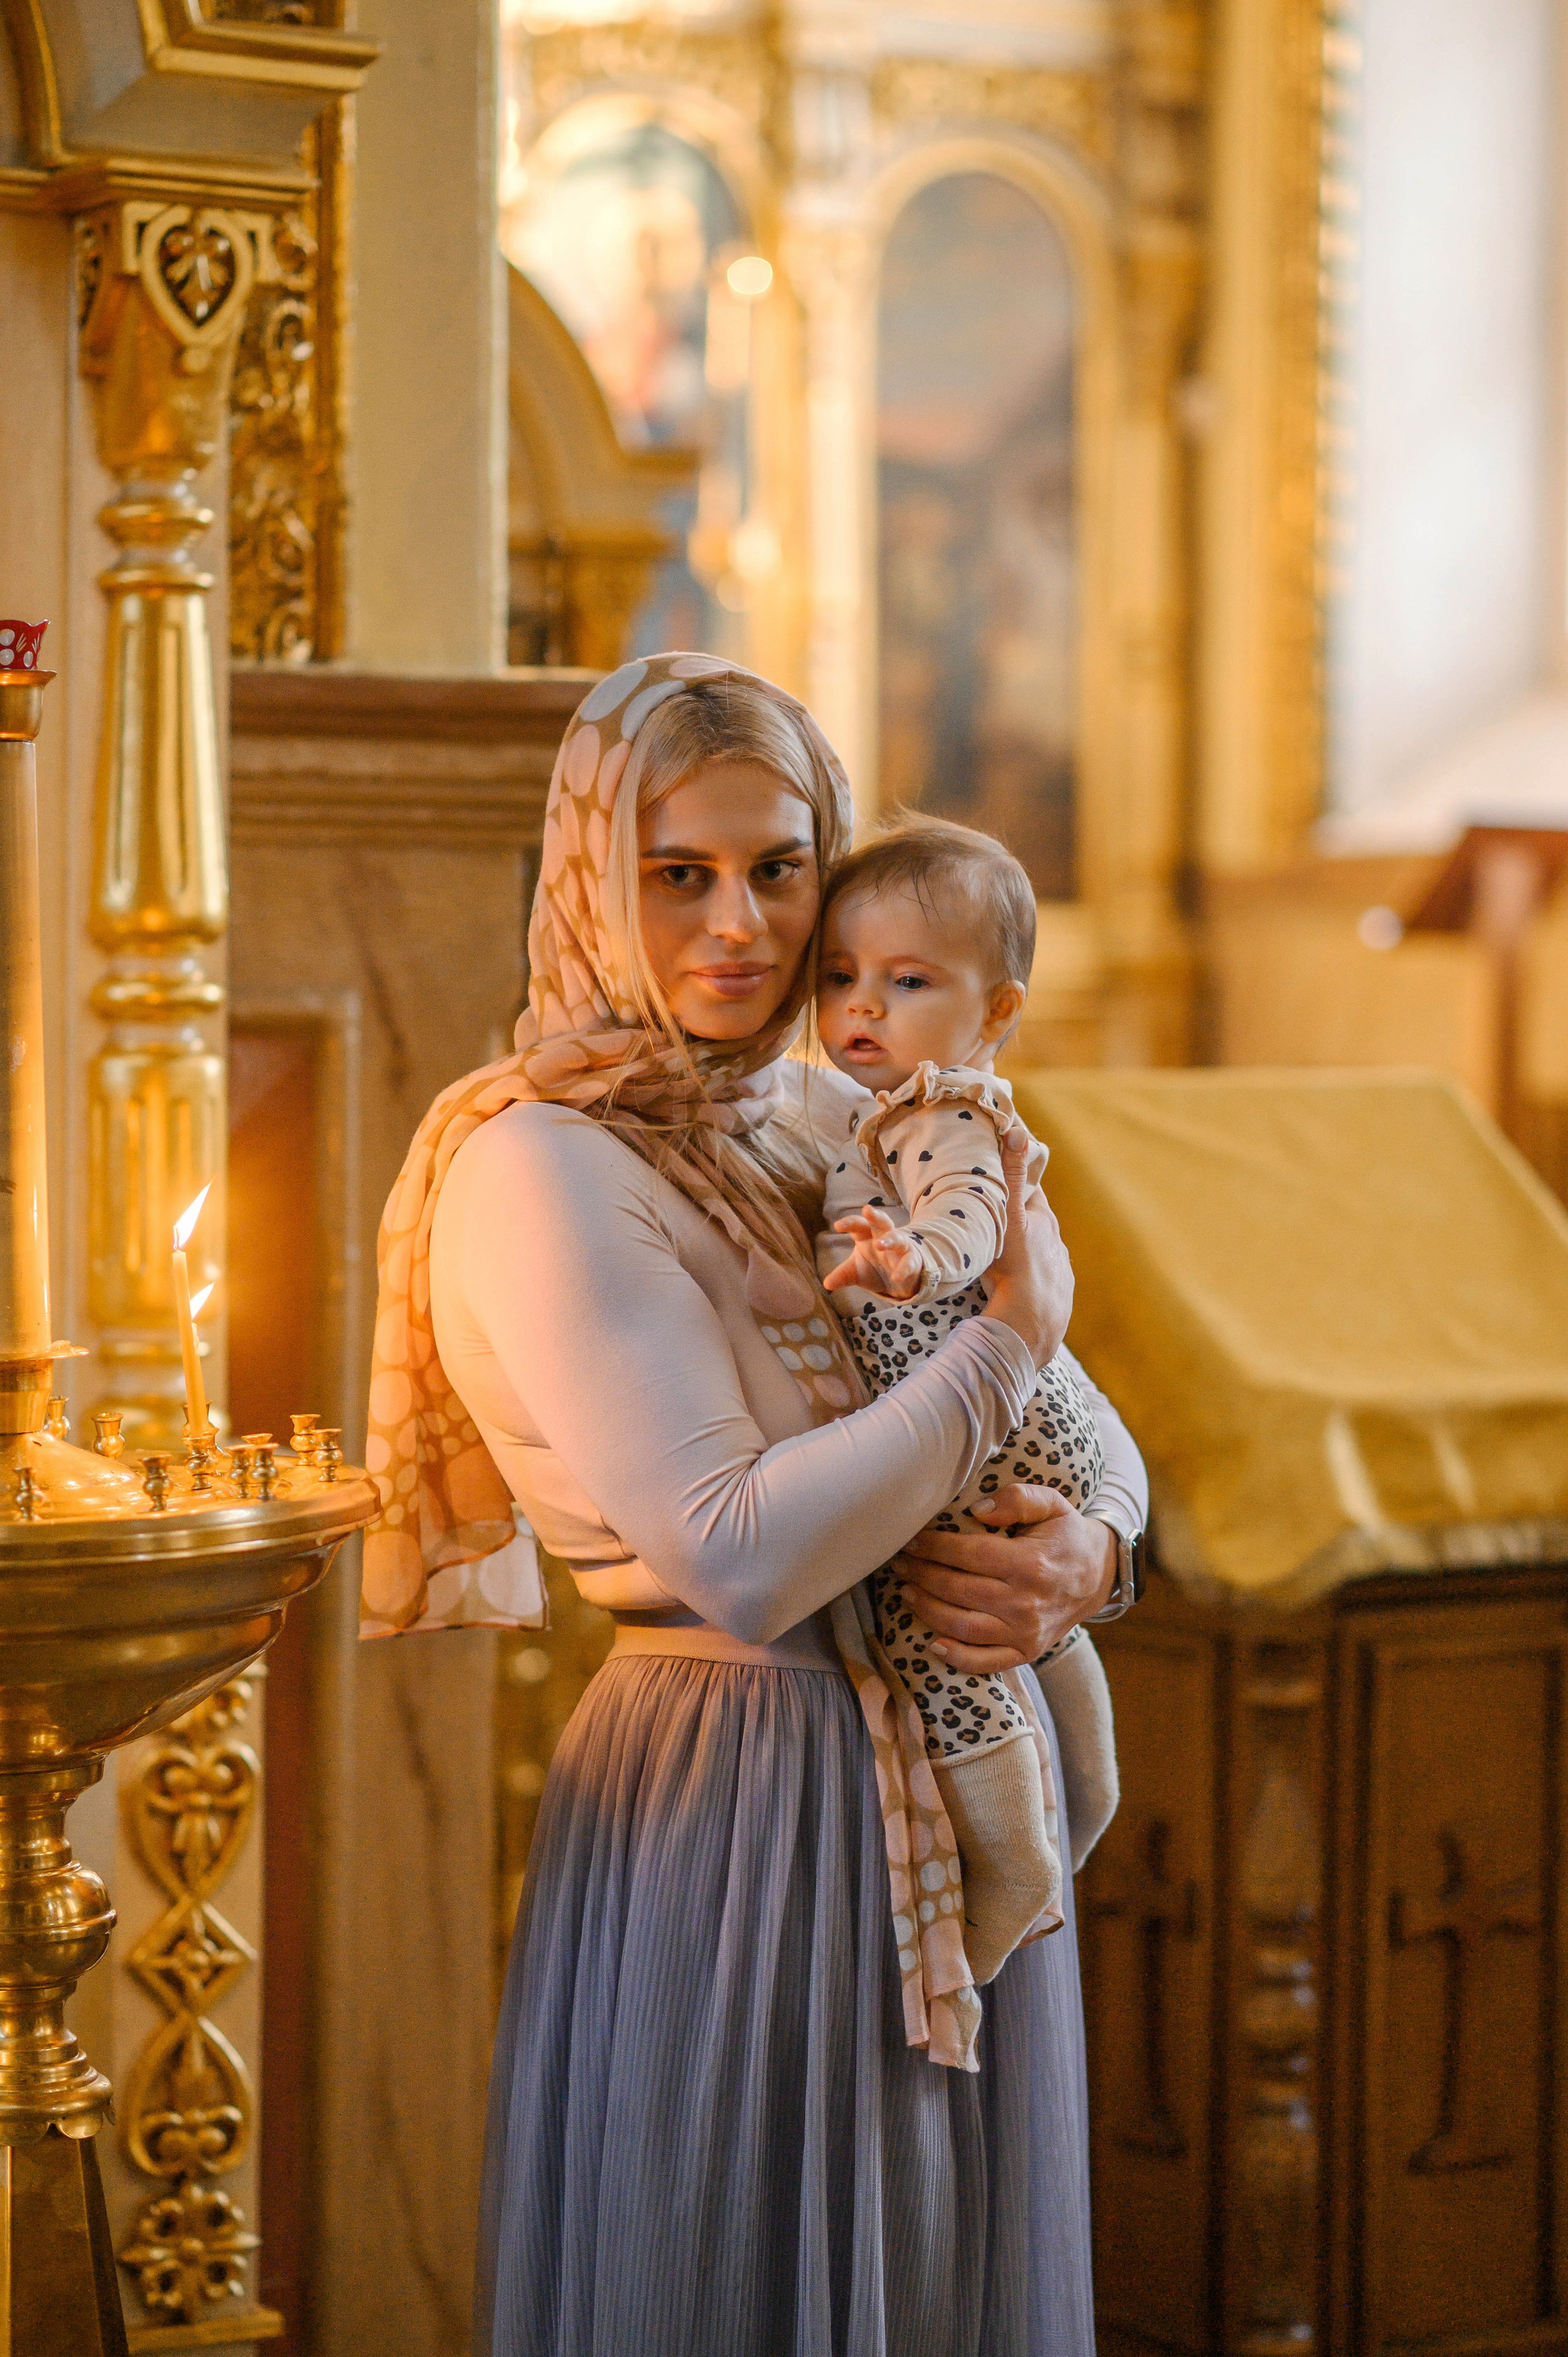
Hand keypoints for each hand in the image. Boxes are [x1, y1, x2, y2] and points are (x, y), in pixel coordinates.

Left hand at [823, 1203, 922, 1300]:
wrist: (899, 1279)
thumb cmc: (874, 1267)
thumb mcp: (856, 1272)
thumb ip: (843, 1275)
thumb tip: (827, 1284)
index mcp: (867, 1235)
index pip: (858, 1225)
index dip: (849, 1223)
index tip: (837, 1226)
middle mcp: (883, 1237)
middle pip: (881, 1221)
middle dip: (875, 1215)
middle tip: (867, 1210)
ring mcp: (899, 1247)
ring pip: (897, 1238)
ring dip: (889, 1239)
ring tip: (879, 1245)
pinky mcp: (911, 1260)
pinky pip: (908, 1262)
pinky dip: (903, 1268)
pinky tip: (896, 1277)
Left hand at [891, 1482, 1117, 1672]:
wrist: (1098, 1576)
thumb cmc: (1065, 1535)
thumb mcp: (1051, 1504)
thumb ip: (1017, 1498)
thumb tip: (977, 1510)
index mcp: (1030, 1563)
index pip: (969, 1555)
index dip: (934, 1548)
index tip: (911, 1540)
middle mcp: (1026, 1602)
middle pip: (959, 1590)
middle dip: (922, 1574)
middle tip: (900, 1563)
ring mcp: (1026, 1632)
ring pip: (963, 1626)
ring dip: (927, 1610)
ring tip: (906, 1592)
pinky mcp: (1026, 1652)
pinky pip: (985, 1662)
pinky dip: (956, 1657)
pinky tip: (932, 1644)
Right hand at [978, 1129, 1072, 1367]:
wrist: (1031, 1322)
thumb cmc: (1016, 1267)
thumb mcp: (1008, 1217)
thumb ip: (1012, 1176)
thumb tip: (1018, 1132)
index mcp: (1043, 1221)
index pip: (1030, 1191)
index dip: (1018, 1181)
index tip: (1001, 1173)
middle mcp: (1055, 1242)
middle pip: (1036, 1221)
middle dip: (1019, 1215)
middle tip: (995, 1212)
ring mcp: (1058, 1269)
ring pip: (1040, 1250)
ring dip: (1025, 1247)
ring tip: (1003, 1249)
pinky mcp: (1057, 1294)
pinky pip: (1041, 1277)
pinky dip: (1031, 1274)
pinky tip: (1018, 1281)